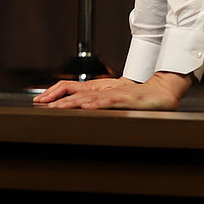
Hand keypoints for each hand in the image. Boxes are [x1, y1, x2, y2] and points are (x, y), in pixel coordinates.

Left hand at [32, 72, 192, 110]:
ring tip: (57, 107)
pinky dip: (97, 103)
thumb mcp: (117, 103)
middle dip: (59, 100)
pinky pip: (109, 101)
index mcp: (102, 92)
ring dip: (73, 103)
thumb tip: (83, 112)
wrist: (162, 93)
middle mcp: (106, 92)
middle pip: (78, 94)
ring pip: (90, 98)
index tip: (41, 103)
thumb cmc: (141, 100)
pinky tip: (87, 106)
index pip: (75, 92)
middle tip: (42, 105)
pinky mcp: (127, 100)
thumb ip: (101, 106)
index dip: (57, 95)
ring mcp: (116, 95)